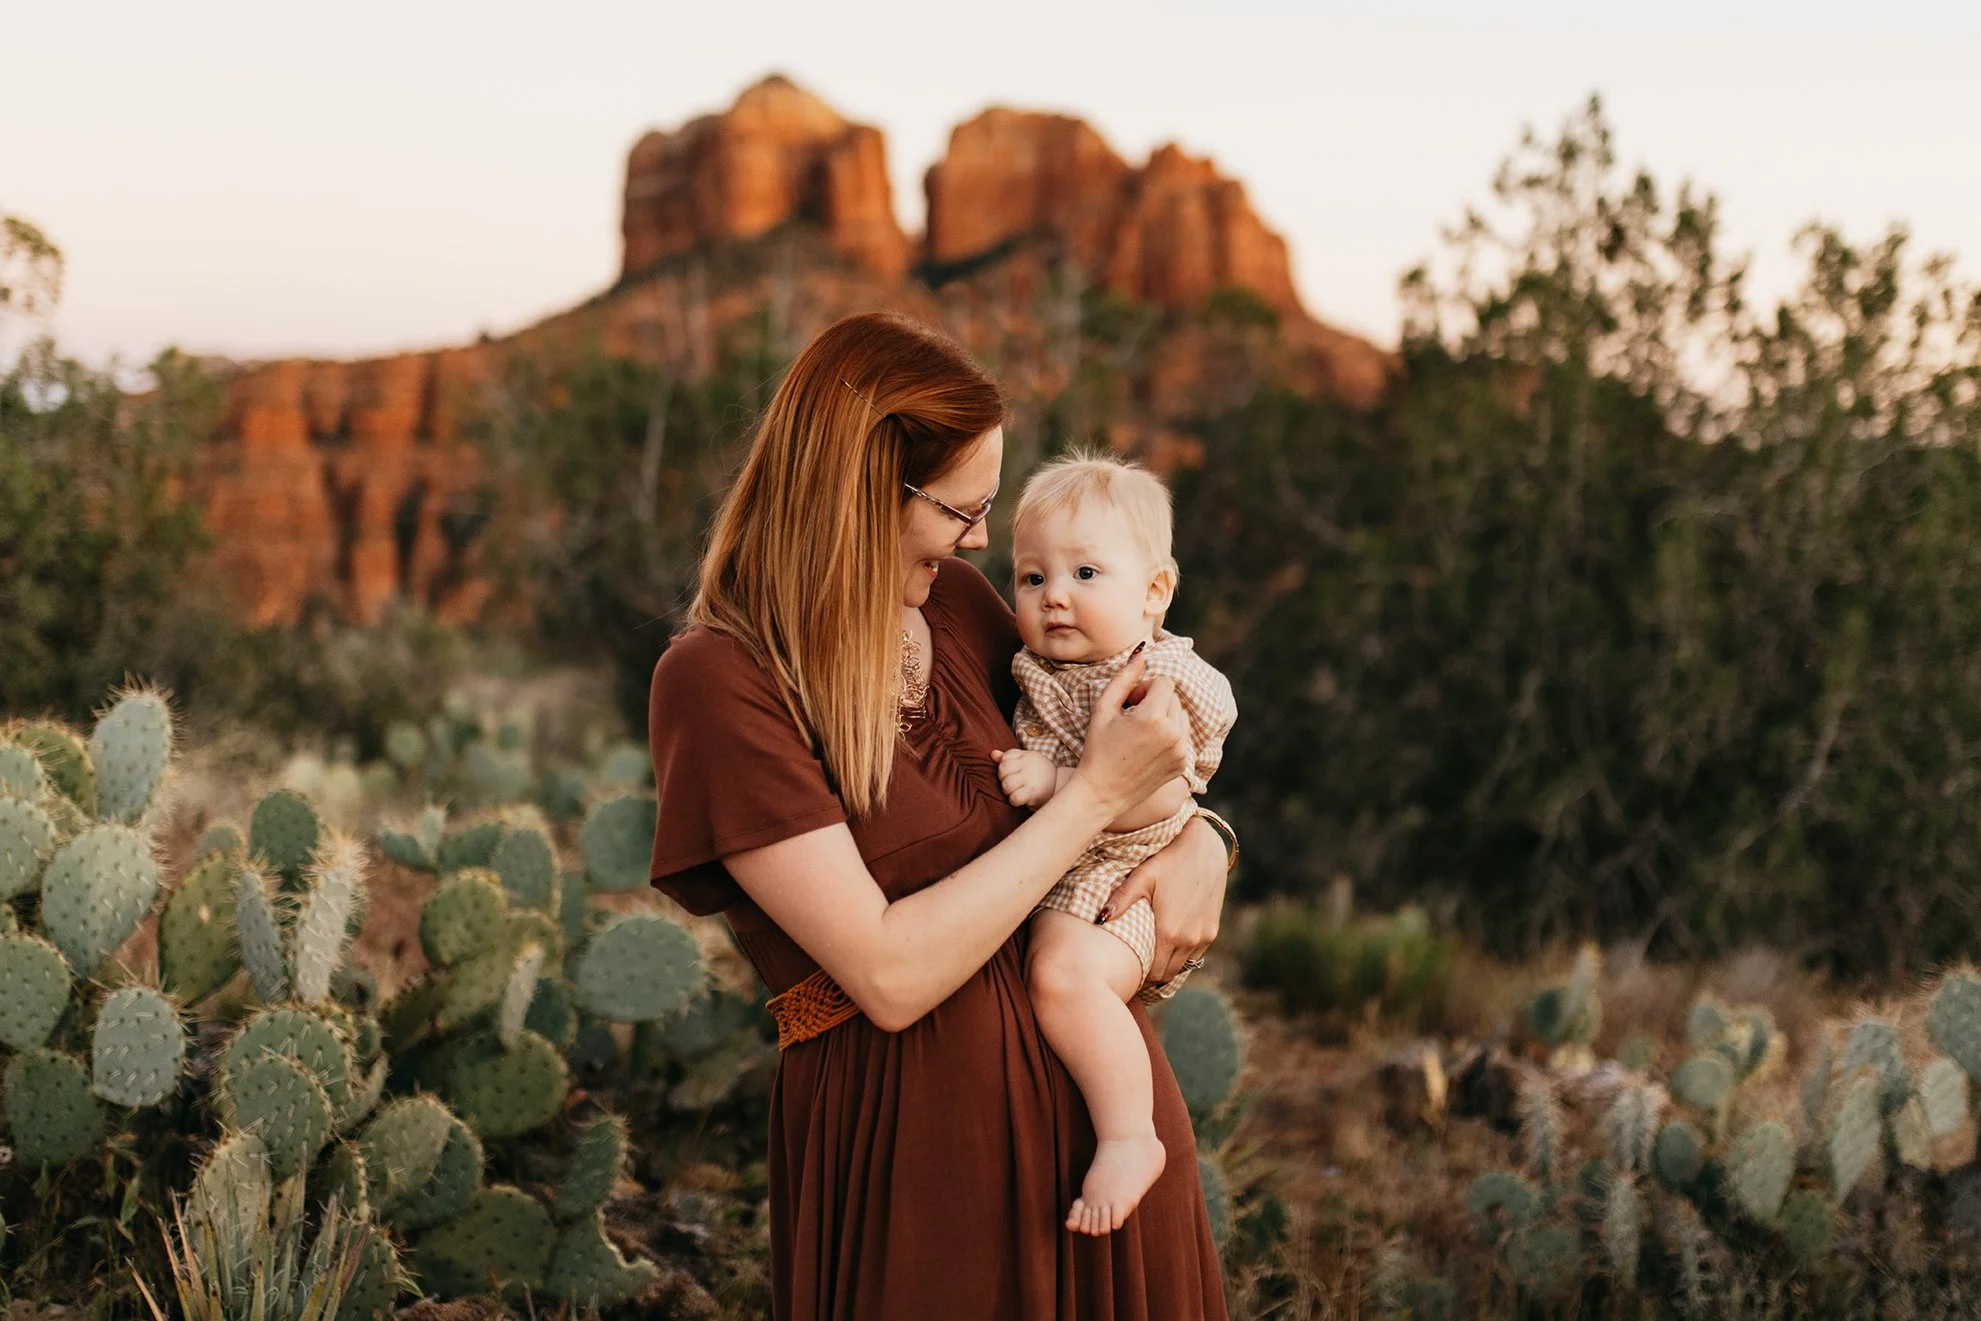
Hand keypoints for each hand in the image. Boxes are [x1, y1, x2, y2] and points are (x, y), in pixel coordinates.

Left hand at [990, 748, 1058, 807]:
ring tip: (1016, 792)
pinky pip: (1015, 797)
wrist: (1062, 787)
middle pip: (1003, 770)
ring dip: (1008, 791)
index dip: (1003, 769)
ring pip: (1007, 784)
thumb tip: (992, 754)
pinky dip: (1014, 801)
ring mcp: (1031, 778)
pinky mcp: (1034, 792)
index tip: (1011, 774)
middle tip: (1012, 785)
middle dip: (1003, 780)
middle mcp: (1029, 764)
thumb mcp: (1026, 762)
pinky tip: (1020, 800)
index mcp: (1027, 755)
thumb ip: (1009, 757)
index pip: (1005, 758)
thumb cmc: (1039, 774)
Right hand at [1073, 653, 1191, 816]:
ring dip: (1165, 717)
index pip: (1164, 682)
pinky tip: (1148, 748)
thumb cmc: (1097, 748)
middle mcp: (1173, 734)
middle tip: (1132, 718)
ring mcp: (1181, 751)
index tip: (1129, 703)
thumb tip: (1142, 653)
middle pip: (1174, 698)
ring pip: (1181, 715)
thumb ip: (1124, 678)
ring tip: (1141, 733)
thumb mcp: (1103, 709)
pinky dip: (1170, 735)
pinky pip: (1183, 736)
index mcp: (1153, 718)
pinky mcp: (1183, 765)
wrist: (1101, 793)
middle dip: (1156, 701)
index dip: (1145, 688)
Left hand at [1101, 814, 1226, 985]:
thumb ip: (1121, 900)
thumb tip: (1098, 919)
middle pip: (1166, 975)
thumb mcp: (1141, 877)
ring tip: (1149, 959)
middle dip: (1151, 975)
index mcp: (1168, 933)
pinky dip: (1181, 956)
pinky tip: (1168, 946)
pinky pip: (1195, 955)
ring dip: (1167, 966)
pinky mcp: (1212, 930)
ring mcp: (1203, 937)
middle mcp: (1189, 940)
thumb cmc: (1168, 860)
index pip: (1152, 973)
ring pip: (1182, 967)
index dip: (1139, 977)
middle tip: (1135, 968)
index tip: (1127, 972)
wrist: (1204, 848)